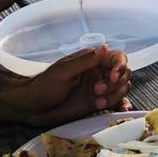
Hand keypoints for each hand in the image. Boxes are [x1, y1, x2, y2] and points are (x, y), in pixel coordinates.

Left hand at [10, 44, 131, 127]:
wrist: (33, 107)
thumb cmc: (45, 85)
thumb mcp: (63, 71)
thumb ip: (85, 61)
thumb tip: (105, 46)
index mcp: (92, 60)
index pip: (117, 58)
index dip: (120, 66)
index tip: (113, 76)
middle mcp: (99, 73)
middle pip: (124, 74)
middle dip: (115, 84)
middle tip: (96, 91)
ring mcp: (100, 89)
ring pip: (121, 89)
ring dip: (114, 96)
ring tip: (97, 103)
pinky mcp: (98, 104)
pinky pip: (116, 103)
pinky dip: (122, 106)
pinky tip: (121, 110)